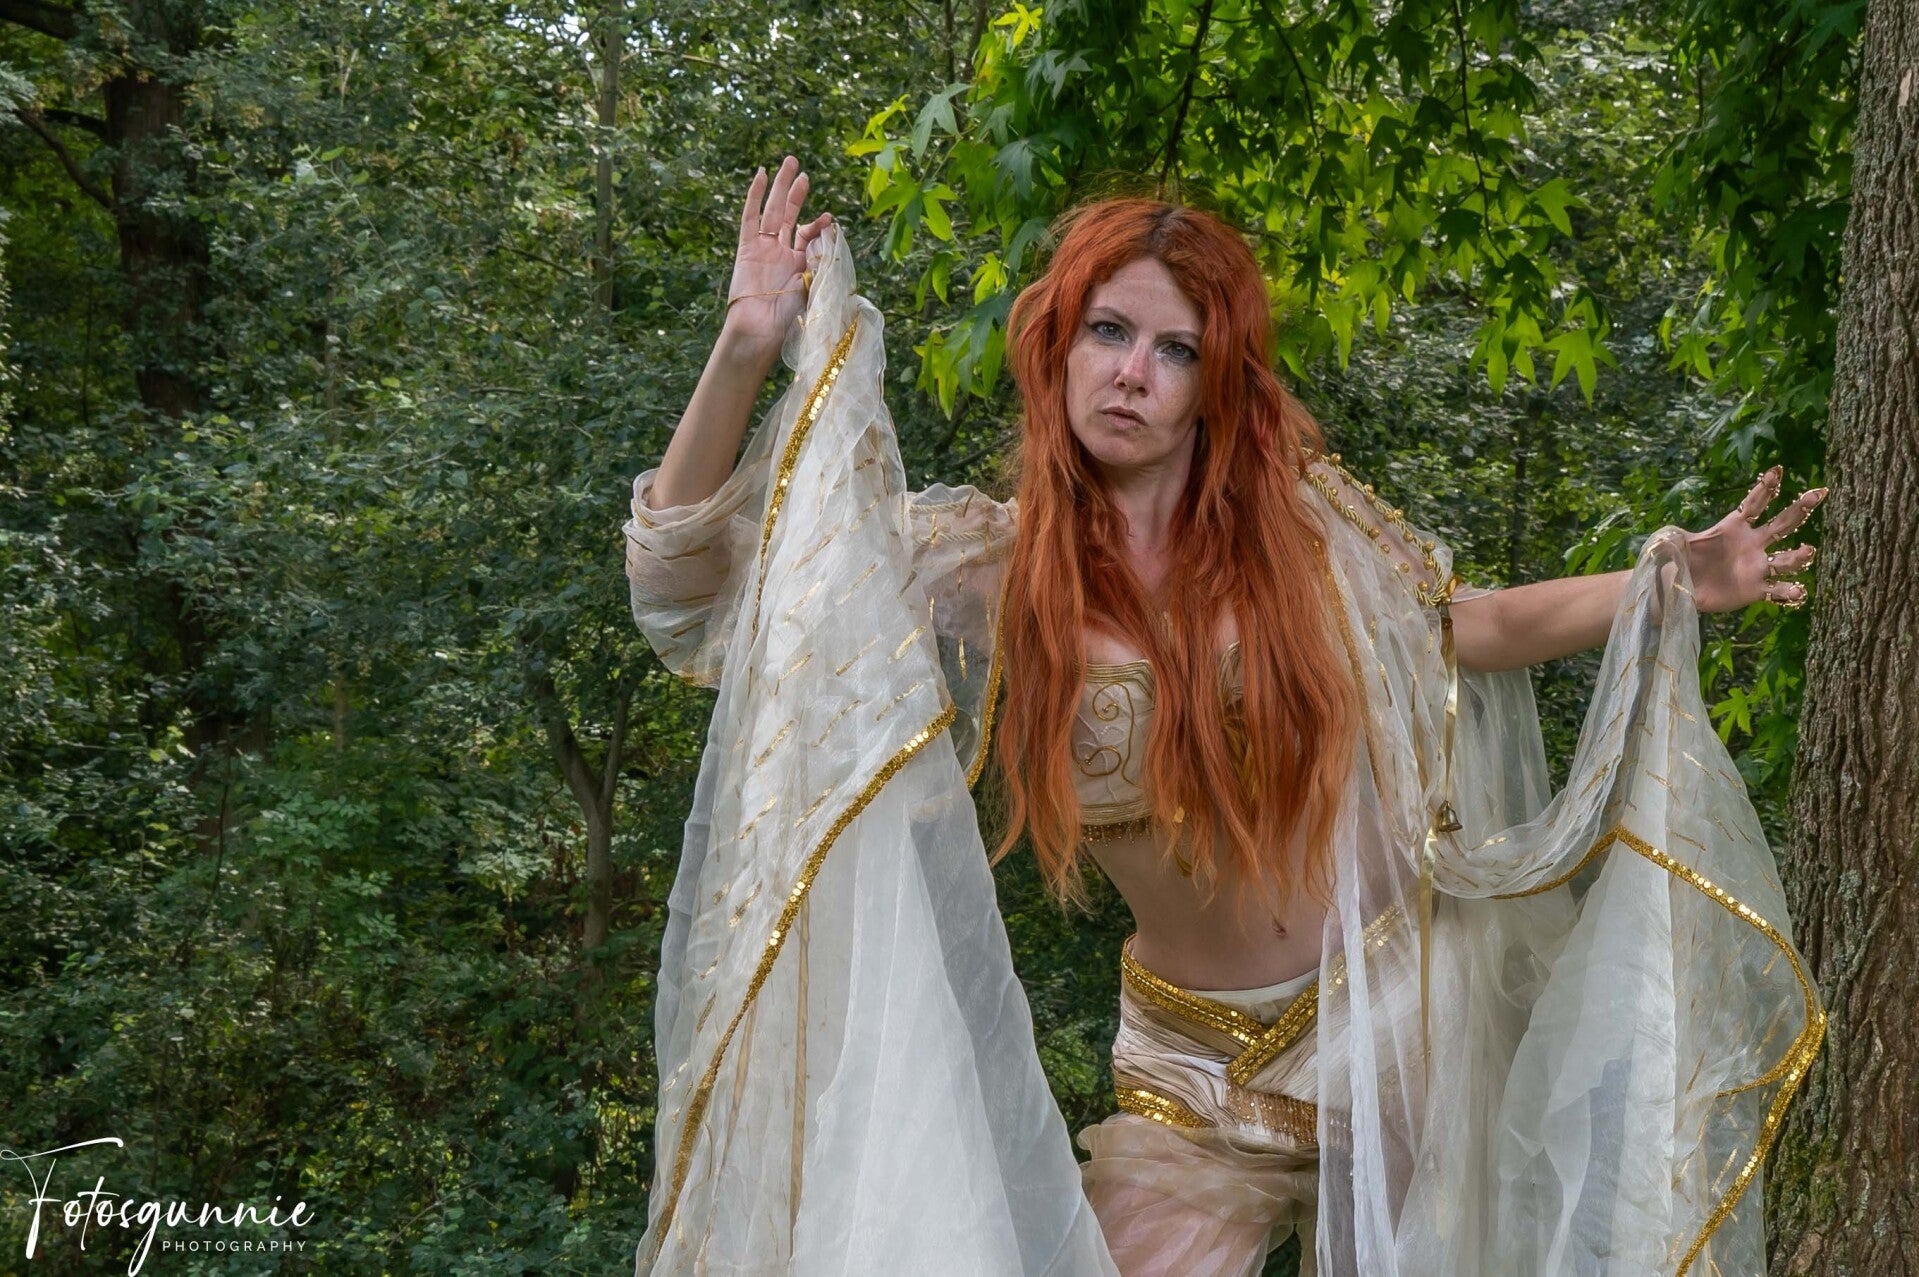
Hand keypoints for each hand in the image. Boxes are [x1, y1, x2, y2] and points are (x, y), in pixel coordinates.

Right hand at [720, 156, 833, 367]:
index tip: (829, 219)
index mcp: (800, 264)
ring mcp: (763, 248)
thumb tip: (832, 234)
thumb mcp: (814, 286)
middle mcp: (781, 253)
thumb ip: (822, 260)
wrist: (760, 329)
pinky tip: (761, 175)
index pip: (809, 234)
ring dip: (781, 187)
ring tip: (790, 163)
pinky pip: (750, 217)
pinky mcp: (747, 248)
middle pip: (789, 215)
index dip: (819, 225)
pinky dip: (755, 196)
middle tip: (803, 172)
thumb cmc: (788, 318)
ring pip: (773, 210)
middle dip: (797, 193)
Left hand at [1684, 466, 1826, 612]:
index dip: (1765, 488)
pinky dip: (1788, 591)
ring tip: (1808, 551)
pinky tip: (1798, 591)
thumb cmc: (1680, 560)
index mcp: (1734, 527)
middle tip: (1818, 493)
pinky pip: (1776, 590)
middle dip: (1799, 509)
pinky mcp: (1754, 589)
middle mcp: (1752, 544)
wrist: (1680, 587)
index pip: (1754, 504)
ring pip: (1785, 559)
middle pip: (1781, 525)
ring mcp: (1756, 567)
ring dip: (1798, 556)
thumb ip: (1677, 536)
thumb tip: (1669, 534)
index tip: (1777, 471)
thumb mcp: (1676, 542)